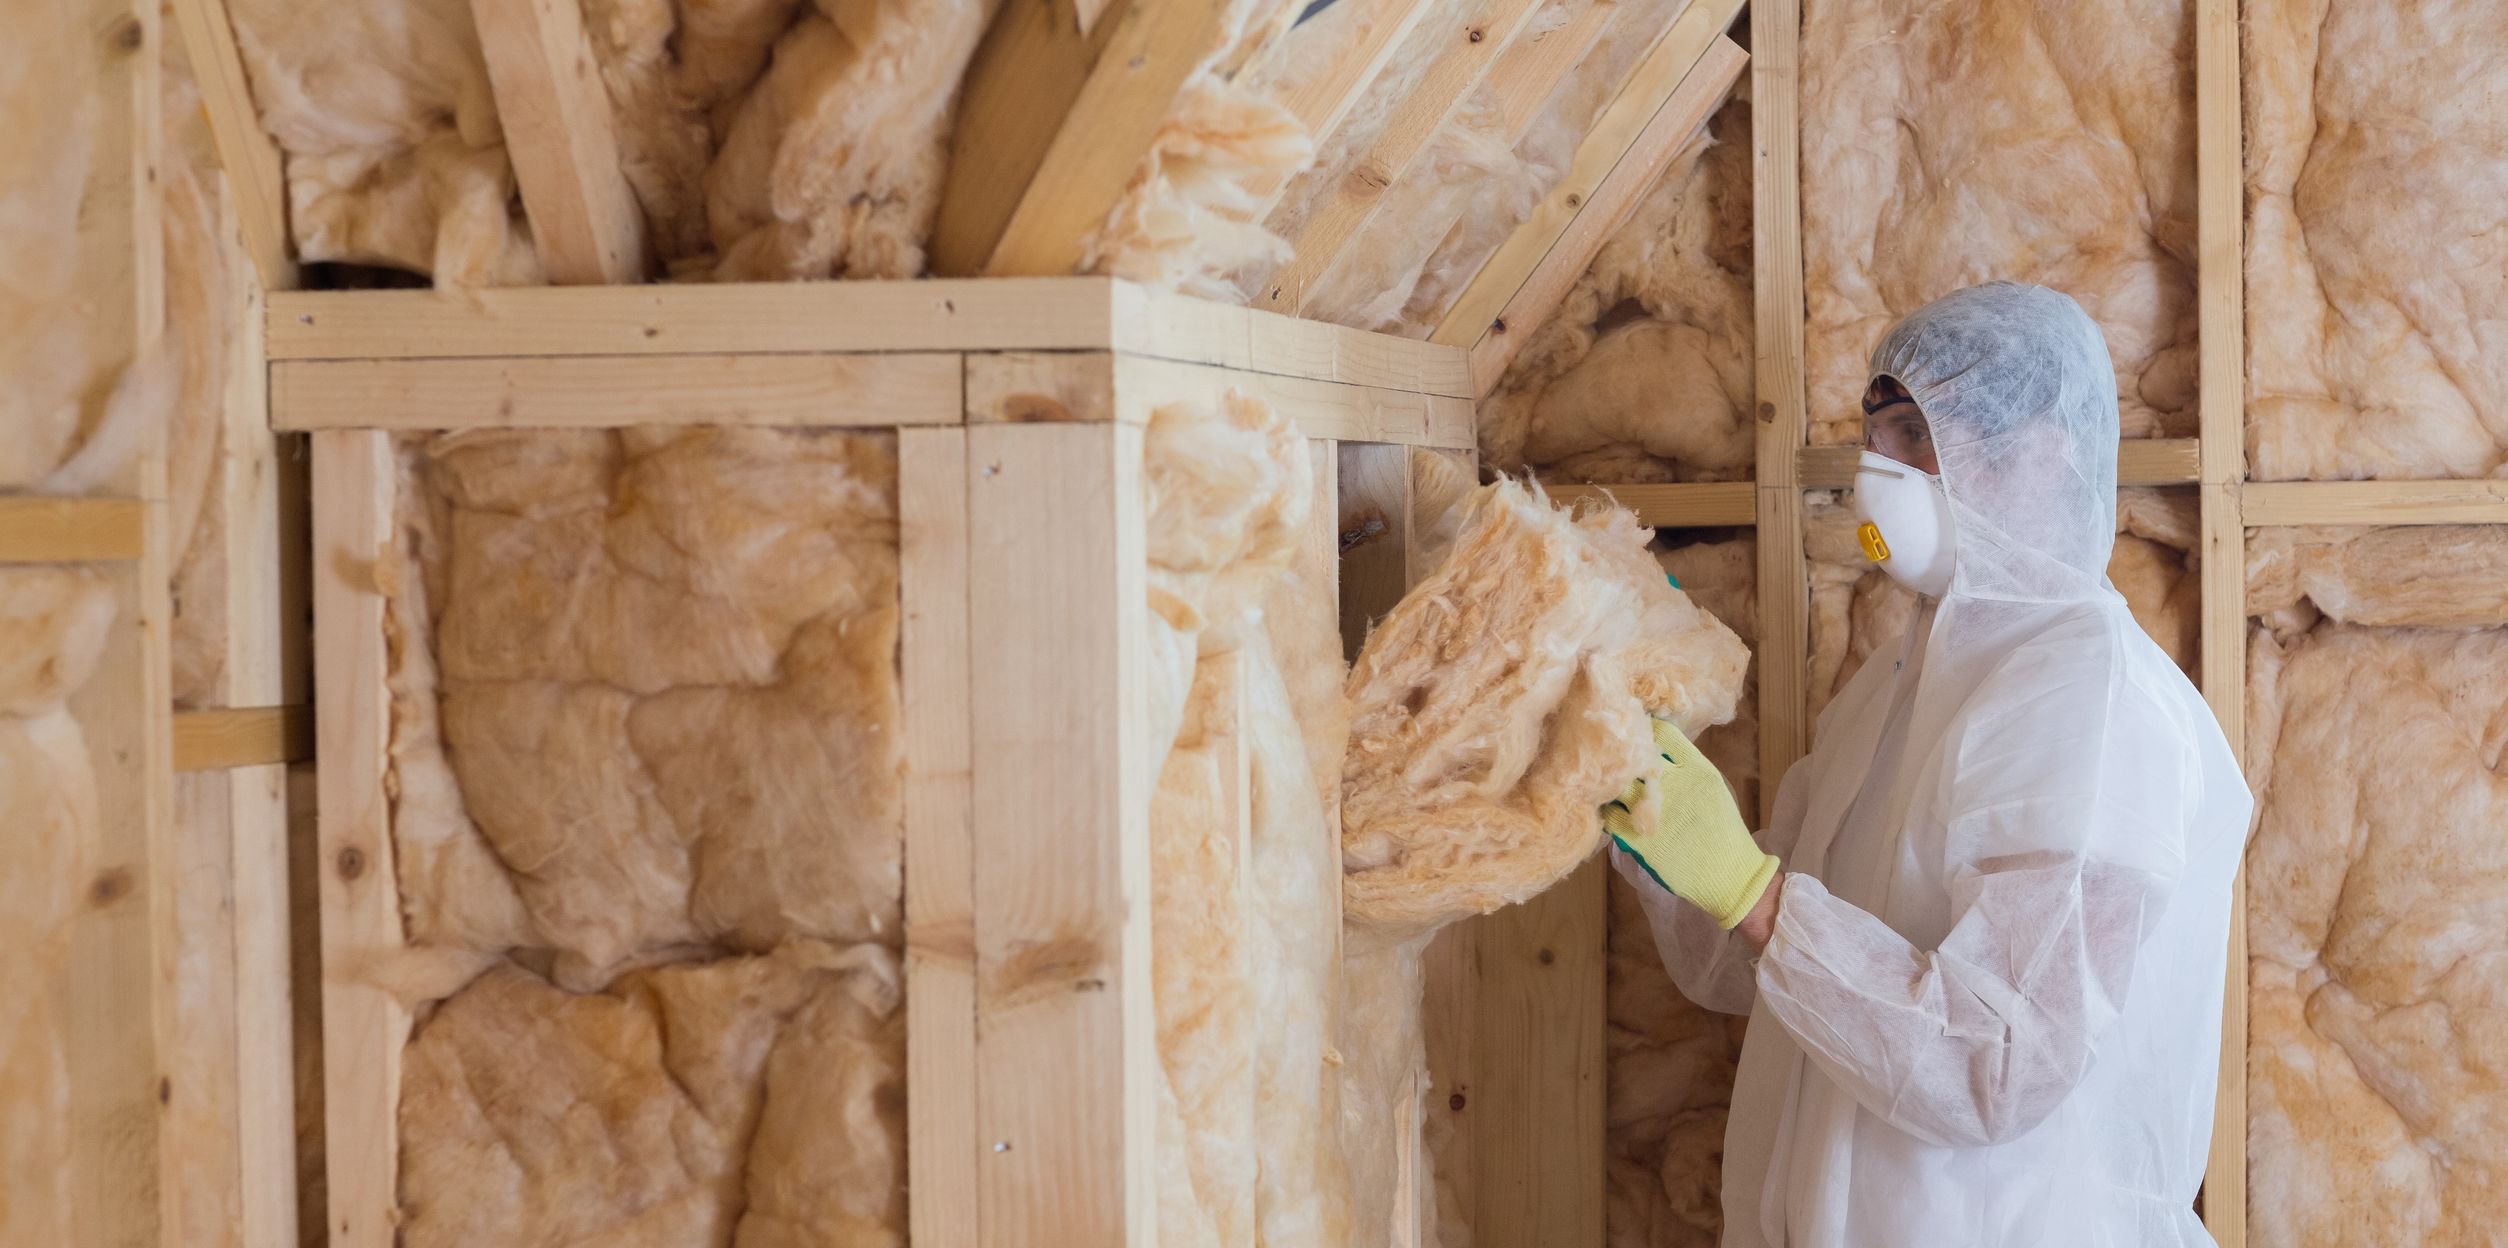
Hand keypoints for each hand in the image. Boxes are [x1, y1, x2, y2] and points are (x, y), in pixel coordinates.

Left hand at [1601, 719, 1780, 930]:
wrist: (1730, 874)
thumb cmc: (1723, 831)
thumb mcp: (1712, 788)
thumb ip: (1686, 768)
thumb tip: (1658, 754)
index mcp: (1697, 770)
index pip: (1664, 735)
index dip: (1647, 732)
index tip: (1637, 734)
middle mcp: (1674, 785)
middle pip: (1634, 757)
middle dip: (1621, 757)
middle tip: (1613, 760)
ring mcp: (1654, 812)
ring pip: (1617, 787)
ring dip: (1611, 787)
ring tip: (1609, 788)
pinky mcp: (1640, 839)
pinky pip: (1611, 818)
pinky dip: (1609, 814)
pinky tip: (1613, 815)